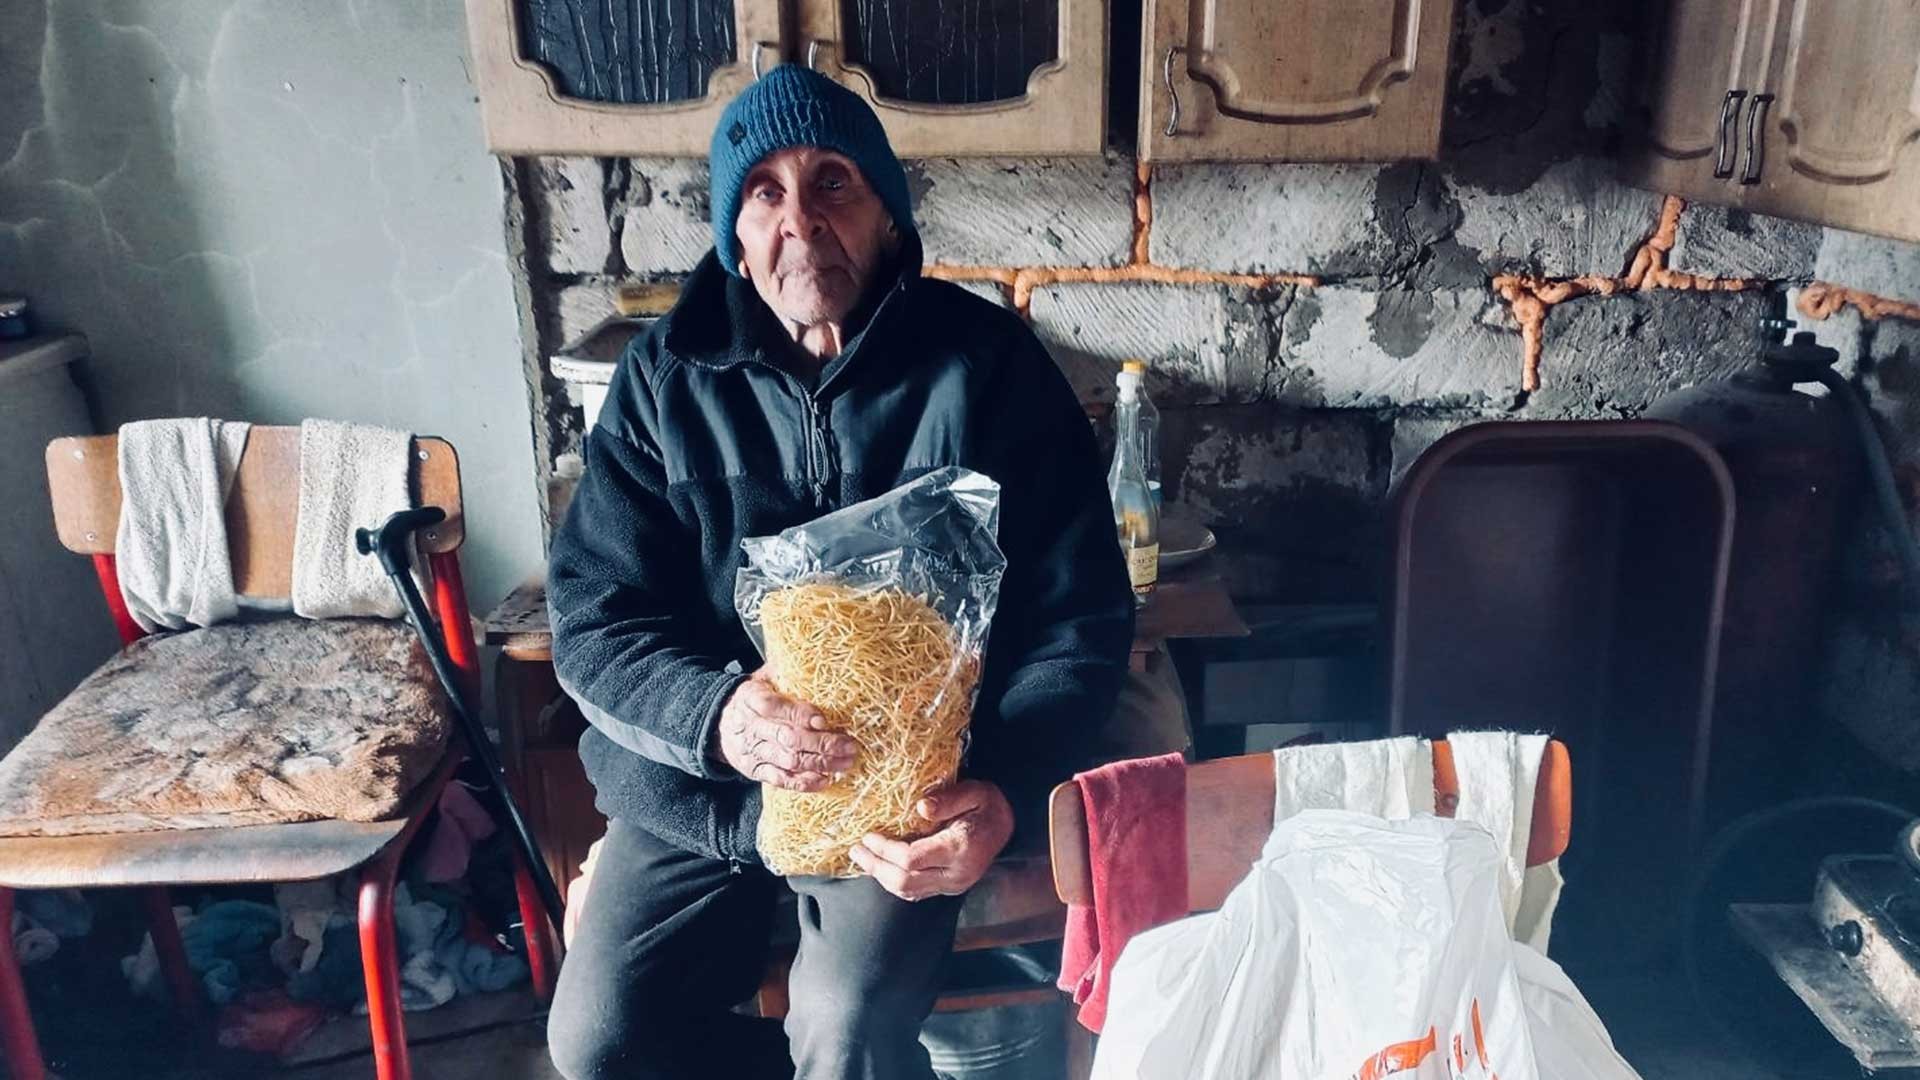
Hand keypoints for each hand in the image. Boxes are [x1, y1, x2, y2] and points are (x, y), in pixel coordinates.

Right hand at [716, 669, 856, 790]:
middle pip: (787, 738)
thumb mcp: (762, 678)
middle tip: (850, 745)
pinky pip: (781, 780)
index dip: (800, 715)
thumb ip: (784, 670)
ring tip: (846, 762)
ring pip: (788, 761)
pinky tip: (826, 779)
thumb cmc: (752, 698)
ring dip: (820, 764)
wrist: (719, 725)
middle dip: (822, 743)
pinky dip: (805, 782)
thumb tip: (814, 653)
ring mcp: (753, 751)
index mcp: (751, 699)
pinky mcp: (756, 771)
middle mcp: (751, 727)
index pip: (774, 707)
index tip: (825, 720)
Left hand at [847, 780, 1013, 900]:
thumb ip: (949, 798)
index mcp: (960, 849)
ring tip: (862, 859)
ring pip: (908, 891)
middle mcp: (956, 874)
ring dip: (881, 877)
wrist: (1009, 826)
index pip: (912, 859)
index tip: (868, 835)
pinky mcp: (949, 888)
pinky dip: (894, 882)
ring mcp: (953, 885)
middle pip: (905, 881)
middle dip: (876, 867)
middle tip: (856, 850)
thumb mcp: (976, 791)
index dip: (885, 850)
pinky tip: (880, 868)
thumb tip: (921, 807)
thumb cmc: (989, 806)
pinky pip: (916, 892)